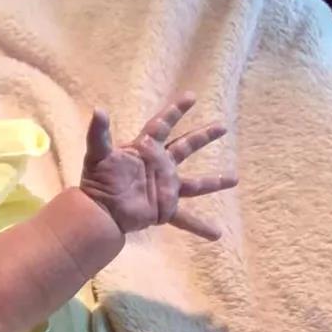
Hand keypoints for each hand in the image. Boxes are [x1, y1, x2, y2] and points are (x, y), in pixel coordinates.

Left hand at [79, 94, 236, 240]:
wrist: (99, 213)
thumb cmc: (96, 183)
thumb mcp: (97, 155)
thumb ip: (99, 133)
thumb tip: (98, 110)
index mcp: (146, 149)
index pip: (163, 125)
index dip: (176, 111)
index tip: (191, 97)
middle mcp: (160, 166)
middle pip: (186, 147)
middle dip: (203, 136)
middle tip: (222, 126)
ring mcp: (165, 188)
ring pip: (195, 184)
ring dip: (214, 181)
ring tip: (234, 179)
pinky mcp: (165, 208)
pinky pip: (186, 219)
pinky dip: (201, 227)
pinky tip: (216, 234)